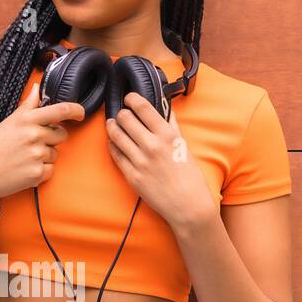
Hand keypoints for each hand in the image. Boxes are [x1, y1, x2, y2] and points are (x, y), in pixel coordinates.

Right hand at [0, 80, 85, 206]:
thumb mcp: (8, 122)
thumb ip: (27, 106)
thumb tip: (37, 88)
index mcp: (27, 120)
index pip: (60, 110)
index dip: (75, 110)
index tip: (80, 113)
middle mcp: (34, 135)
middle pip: (62, 134)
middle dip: (52, 139)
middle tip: (32, 144)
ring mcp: (37, 155)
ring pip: (55, 153)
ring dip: (44, 156)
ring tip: (23, 158)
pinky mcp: (38, 173)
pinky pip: (50, 170)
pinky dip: (41, 172)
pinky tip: (24, 170)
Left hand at [105, 92, 217, 230]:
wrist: (188, 204)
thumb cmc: (189, 175)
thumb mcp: (183, 146)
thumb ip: (172, 126)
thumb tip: (165, 109)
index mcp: (167, 135)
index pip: (142, 107)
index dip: (132, 98)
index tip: (129, 97)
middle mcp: (152, 145)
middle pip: (125, 118)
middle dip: (121, 114)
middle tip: (122, 114)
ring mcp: (140, 161)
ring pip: (116, 135)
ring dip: (112, 127)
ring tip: (113, 124)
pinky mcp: (131, 176)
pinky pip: (115, 154)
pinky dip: (113, 145)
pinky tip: (115, 142)